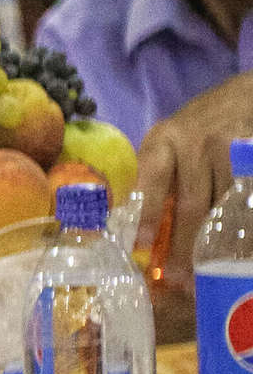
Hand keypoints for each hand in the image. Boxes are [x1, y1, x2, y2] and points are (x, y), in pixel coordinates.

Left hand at [137, 72, 252, 276]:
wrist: (243, 96)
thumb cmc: (194, 130)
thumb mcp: (166, 143)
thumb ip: (153, 178)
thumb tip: (132, 228)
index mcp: (163, 141)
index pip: (151, 181)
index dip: (145, 215)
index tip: (139, 246)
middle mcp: (196, 144)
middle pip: (191, 203)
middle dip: (183, 244)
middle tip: (177, 277)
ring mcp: (230, 150)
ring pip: (222, 206)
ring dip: (213, 241)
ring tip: (205, 271)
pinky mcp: (252, 157)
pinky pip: (244, 199)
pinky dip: (237, 224)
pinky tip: (232, 247)